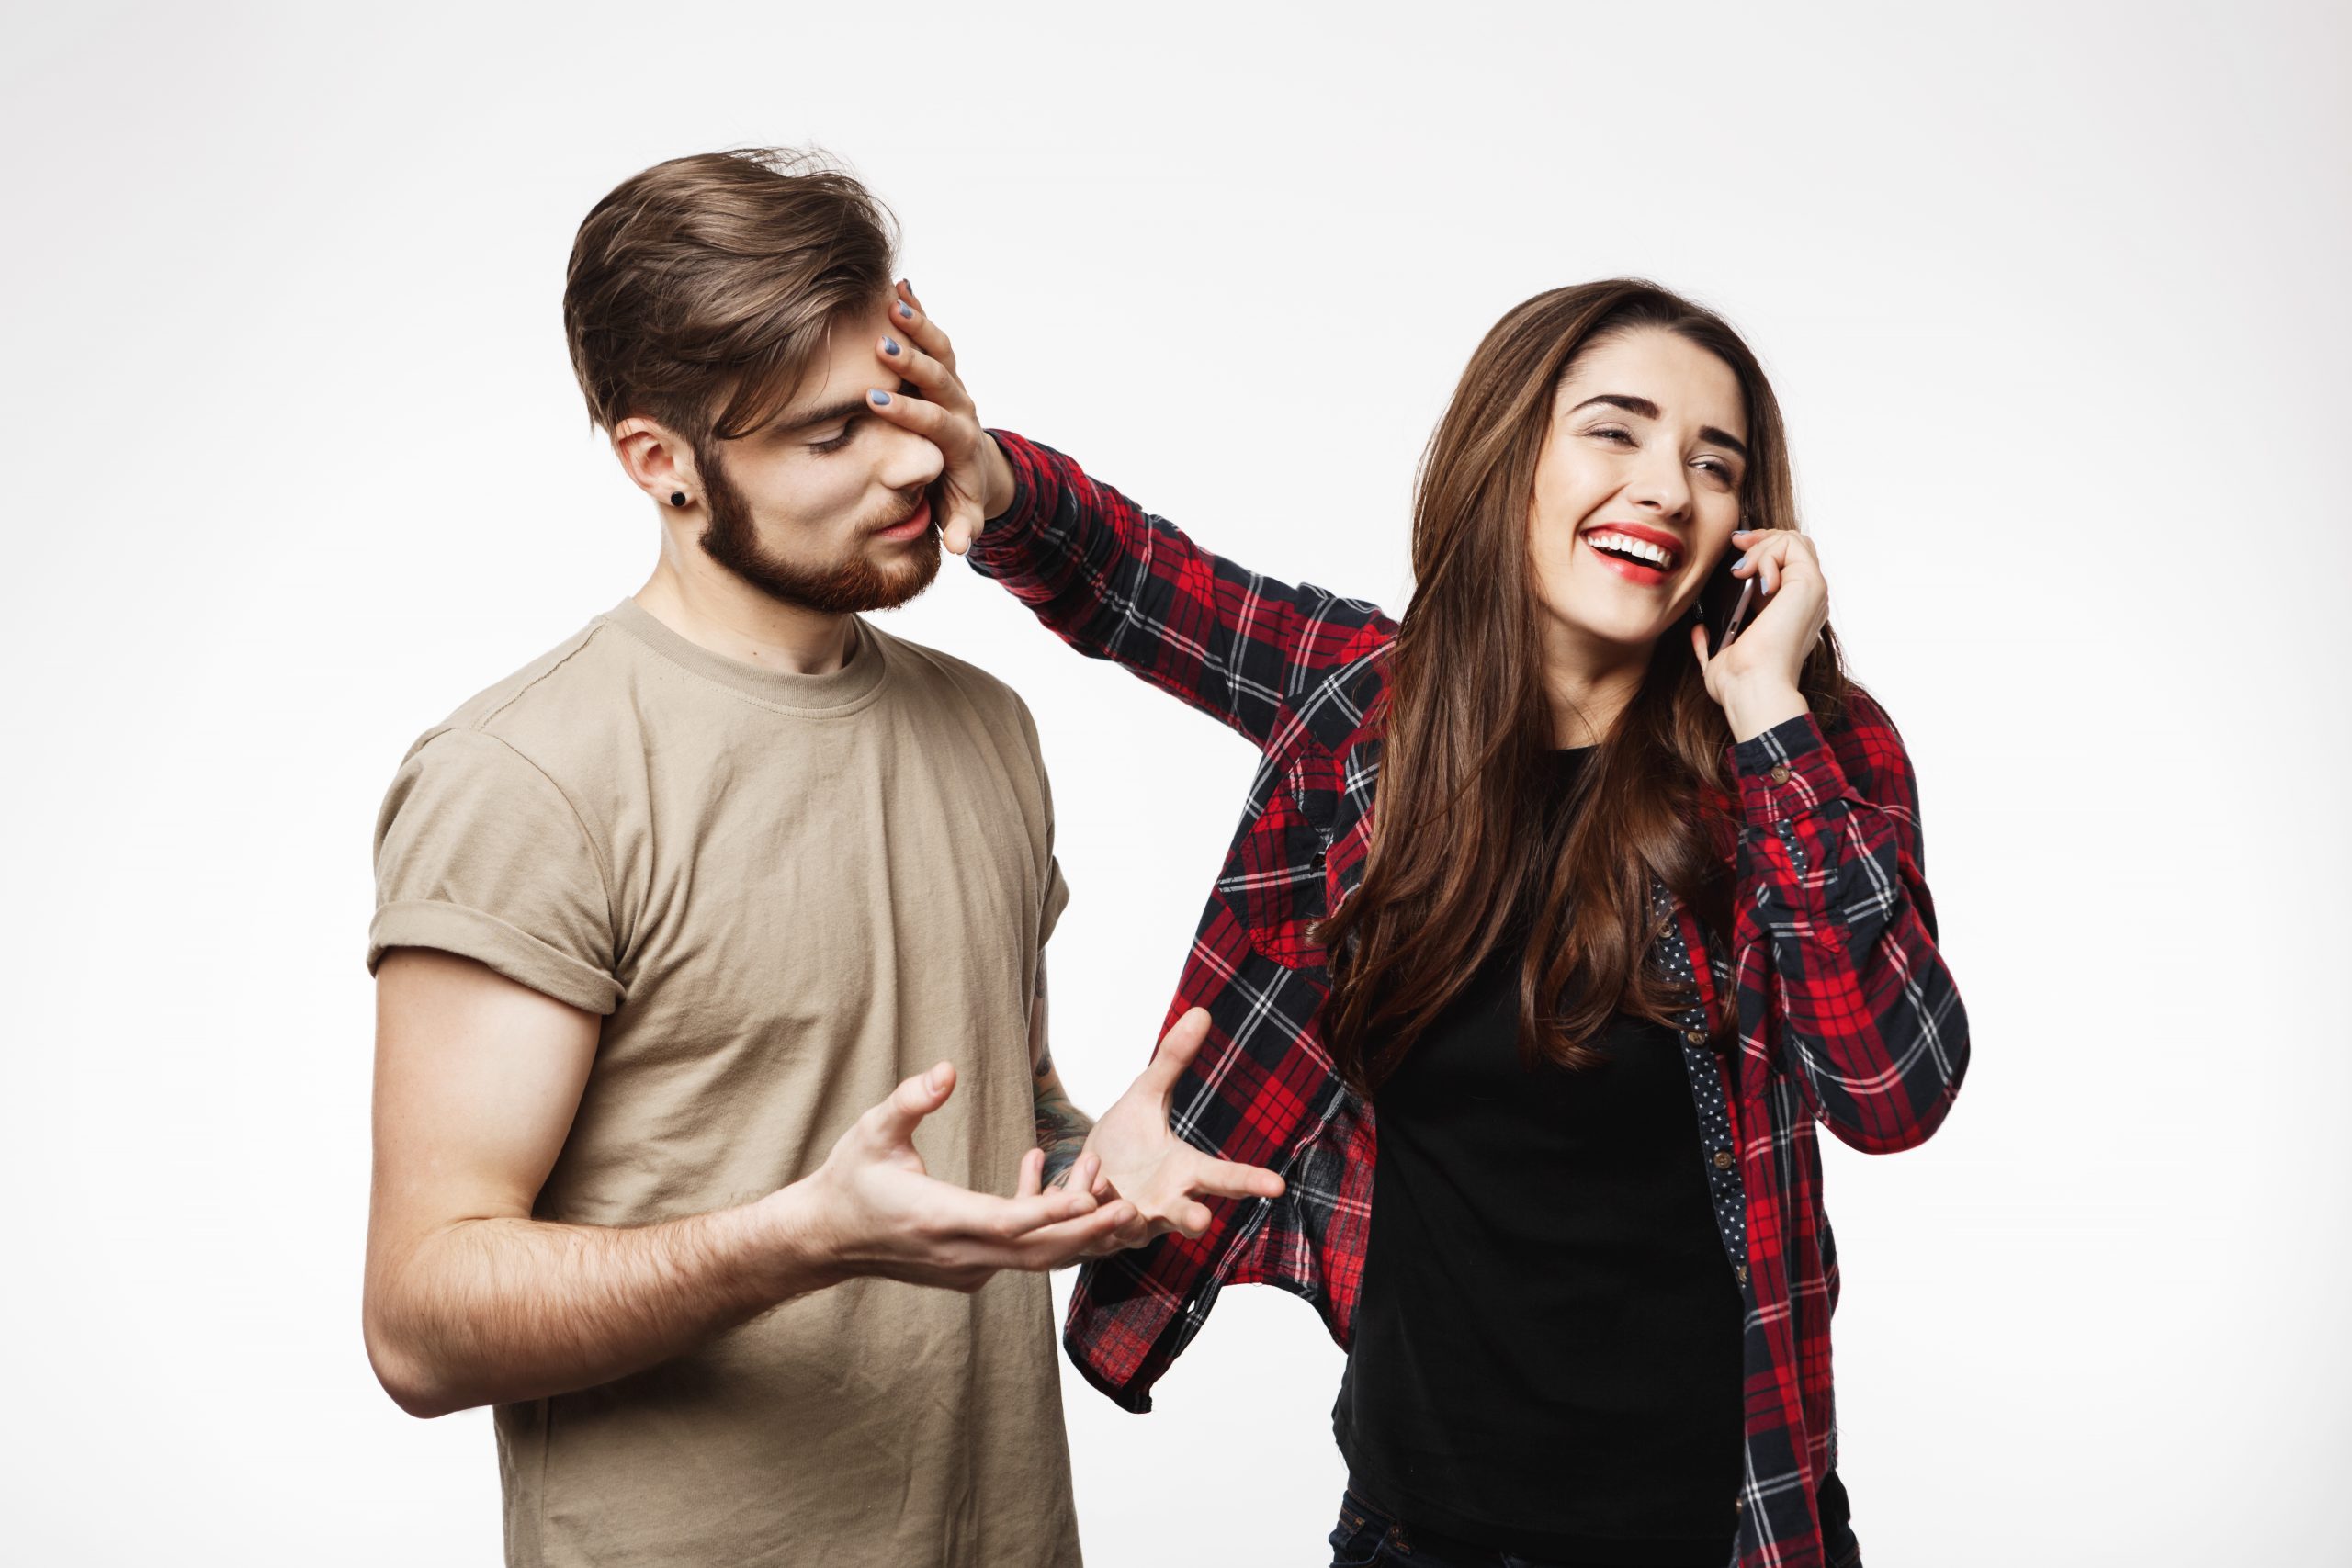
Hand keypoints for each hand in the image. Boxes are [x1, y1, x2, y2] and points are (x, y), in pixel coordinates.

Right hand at [787, 1061, 1135, 1291]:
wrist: (824, 1237)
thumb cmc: (850, 1179)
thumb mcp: (871, 1130)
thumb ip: (910, 1100)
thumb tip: (947, 1069)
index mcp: (937, 1218)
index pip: (1006, 1223)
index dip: (1051, 1212)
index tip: (1092, 1199)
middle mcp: (957, 1253)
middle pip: (1035, 1253)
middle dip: (1085, 1232)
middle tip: (1130, 1208)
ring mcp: (964, 1268)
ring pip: (1032, 1257)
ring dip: (1071, 1227)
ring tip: (1103, 1185)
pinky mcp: (968, 1271)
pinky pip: (1017, 1254)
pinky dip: (1043, 1226)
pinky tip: (1039, 1171)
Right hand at [864, 280, 1014, 554]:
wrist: (975, 467)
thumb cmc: (957, 491)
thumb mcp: (961, 513)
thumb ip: (961, 525)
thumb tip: (959, 546)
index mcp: (959, 440)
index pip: (937, 422)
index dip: (910, 413)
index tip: (877, 403)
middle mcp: (959, 404)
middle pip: (940, 378)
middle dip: (912, 363)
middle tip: (883, 347)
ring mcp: (953, 382)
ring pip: (941, 347)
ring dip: (918, 324)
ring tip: (893, 300)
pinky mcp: (944, 366)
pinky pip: (933, 333)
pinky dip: (918, 309)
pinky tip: (896, 284)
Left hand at [1072, 1008, 1286, 1252]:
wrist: (1080, 1176)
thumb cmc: (1125, 1140)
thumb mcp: (1145, 1095)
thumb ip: (1172, 1061)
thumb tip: (1202, 1011)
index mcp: (1185, 1173)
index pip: (1226, 1179)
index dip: (1251, 1182)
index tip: (1277, 1186)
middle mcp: (1165, 1205)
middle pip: (1188, 1218)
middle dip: (1193, 1220)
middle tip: (1202, 1221)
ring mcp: (1131, 1224)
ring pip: (1135, 1230)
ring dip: (1127, 1217)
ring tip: (1119, 1197)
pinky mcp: (1098, 1233)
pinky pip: (1093, 1225)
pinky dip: (1085, 1204)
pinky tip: (1081, 1190)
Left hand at [1691, 527, 1828, 741]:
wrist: (1751, 687)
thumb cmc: (1739, 682)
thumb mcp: (1719, 656)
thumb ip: (1711, 642)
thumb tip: (1700, 629)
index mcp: (1790, 613)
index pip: (1786, 564)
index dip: (1761, 549)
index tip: (1734, 551)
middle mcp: (1806, 600)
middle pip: (1795, 546)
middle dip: (1762, 538)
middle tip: (1736, 544)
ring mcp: (1811, 591)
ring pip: (1794, 540)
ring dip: (1760, 545)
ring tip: (1739, 570)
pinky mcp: (1810, 585)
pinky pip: (1792, 544)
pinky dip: (1765, 550)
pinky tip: (1748, 574)